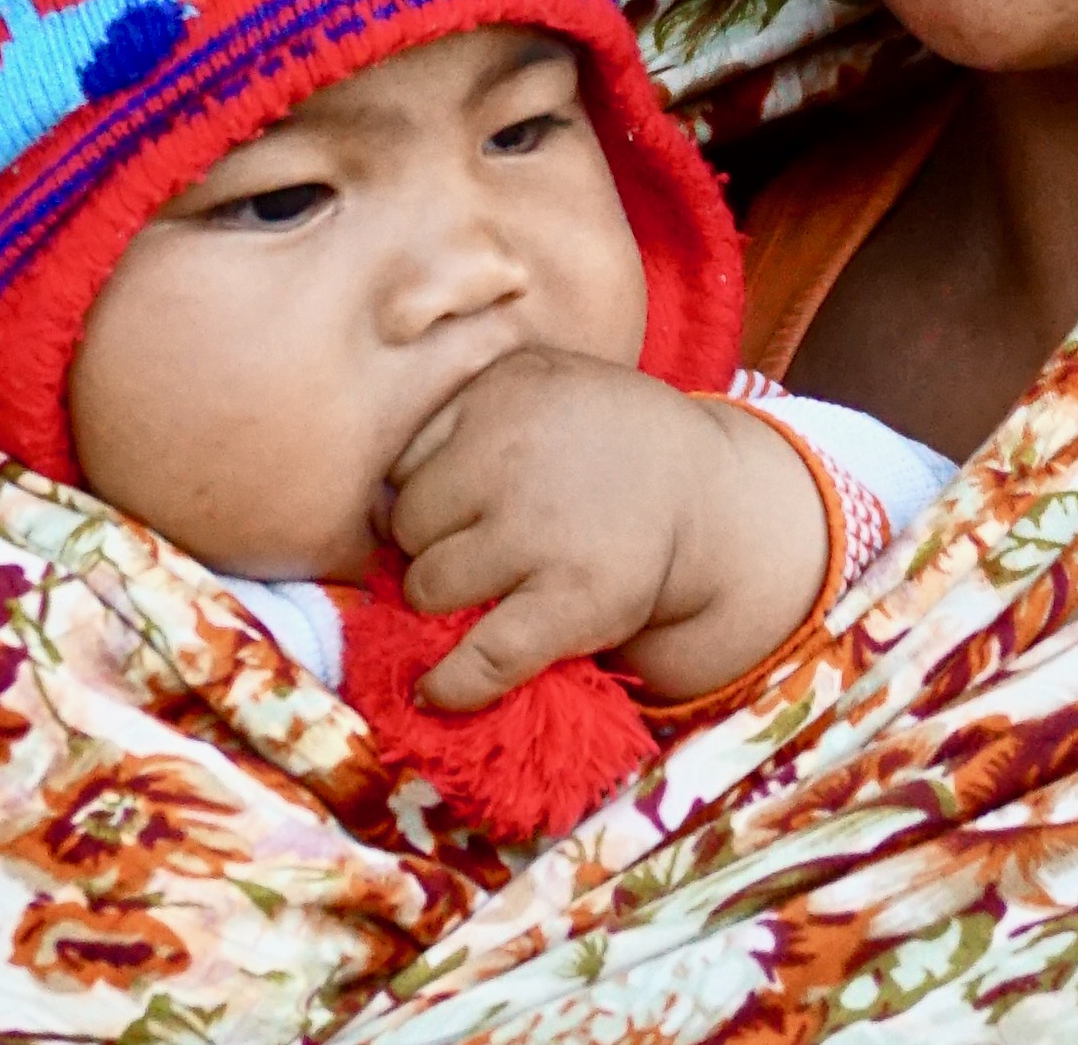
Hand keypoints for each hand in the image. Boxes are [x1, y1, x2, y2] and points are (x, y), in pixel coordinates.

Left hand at [383, 348, 828, 712]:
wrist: (708, 497)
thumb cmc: (604, 444)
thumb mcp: (541, 387)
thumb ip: (463, 417)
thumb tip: (369, 506)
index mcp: (505, 388)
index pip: (406, 456)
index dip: (424, 489)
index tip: (452, 504)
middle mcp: (516, 452)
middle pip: (407, 520)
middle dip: (430, 542)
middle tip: (479, 547)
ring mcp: (543, 531)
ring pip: (428, 585)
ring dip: (444, 599)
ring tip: (489, 590)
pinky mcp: (574, 602)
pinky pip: (480, 657)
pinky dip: (450, 682)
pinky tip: (437, 689)